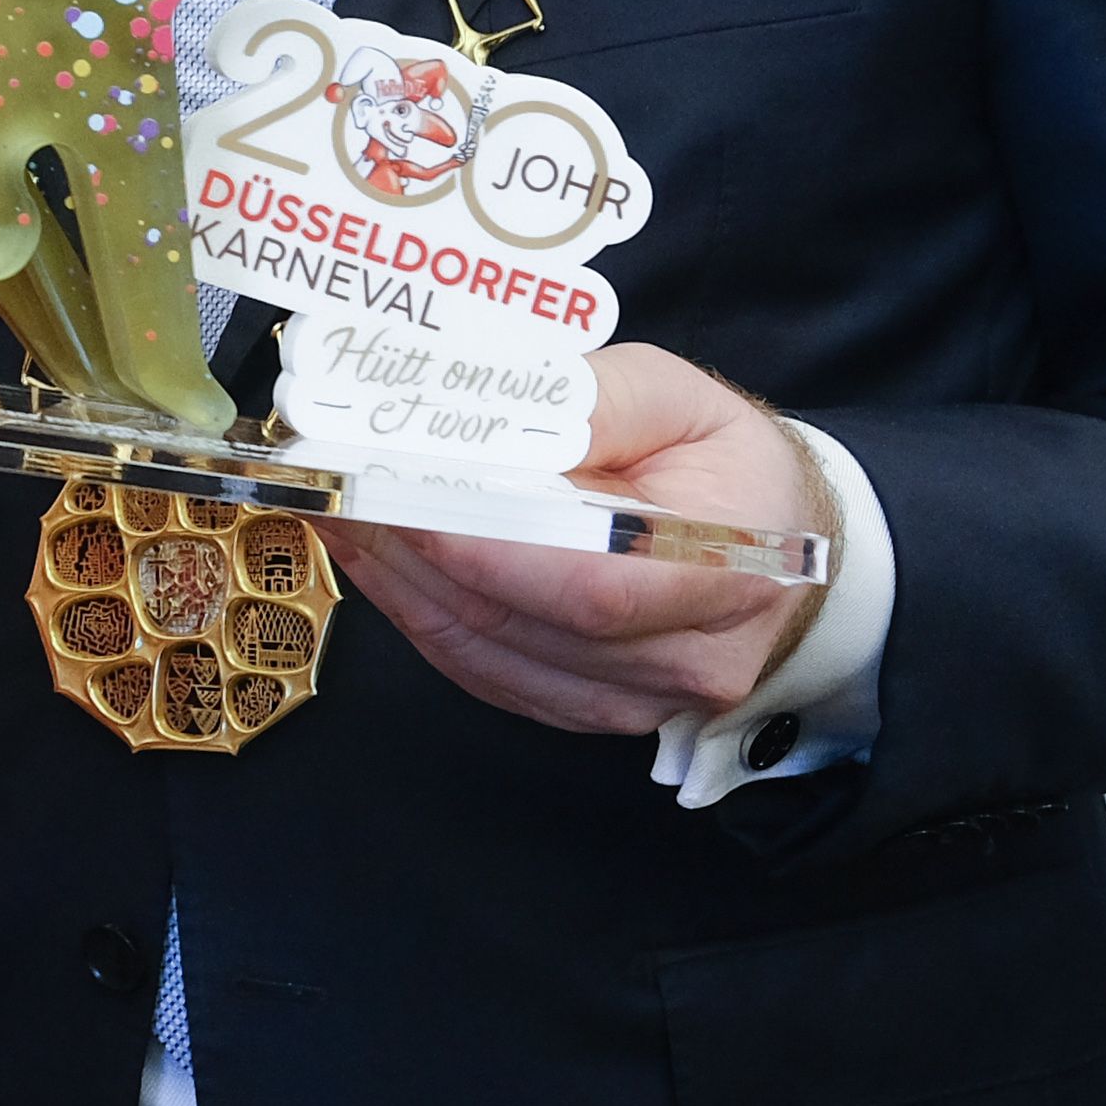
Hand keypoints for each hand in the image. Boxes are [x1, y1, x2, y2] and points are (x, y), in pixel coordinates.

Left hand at [325, 340, 830, 732]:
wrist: (775, 544)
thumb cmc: (728, 463)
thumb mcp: (680, 397)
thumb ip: (592, 401)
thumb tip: (492, 412)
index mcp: (726, 571)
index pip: (587, 583)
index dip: (478, 546)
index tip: (391, 487)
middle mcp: (682, 658)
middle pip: (517, 618)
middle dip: (408, 547)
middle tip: (330, 480)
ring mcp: (631, 699)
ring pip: (484, 651)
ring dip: (395, 579)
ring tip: (334, 507)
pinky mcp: (582, 708)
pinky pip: (481, 669)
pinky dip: (416, 612)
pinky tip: (375, 557)